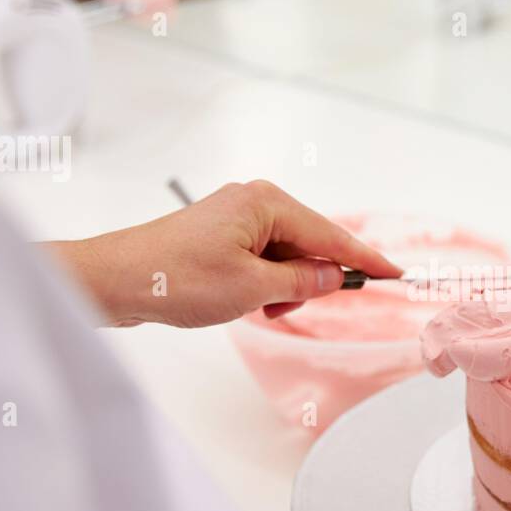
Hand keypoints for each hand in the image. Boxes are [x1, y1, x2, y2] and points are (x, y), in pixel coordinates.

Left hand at [45, 181, 400, 327]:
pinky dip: (264, 283)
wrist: (116, 280)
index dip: (364, 259)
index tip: (395, 274)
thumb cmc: (175, 278)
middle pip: (310, 244)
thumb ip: (302, 280)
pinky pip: (263, 259)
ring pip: (286, 256)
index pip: (331, 235)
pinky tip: (246, 301)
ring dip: (283, 286)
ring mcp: (237, 217)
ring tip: (256, 307)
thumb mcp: (252, 288)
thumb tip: (333, 275)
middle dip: (308, 280)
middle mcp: (255, 201)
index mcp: (267, 203)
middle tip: (284, 308)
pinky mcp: (221, 234)